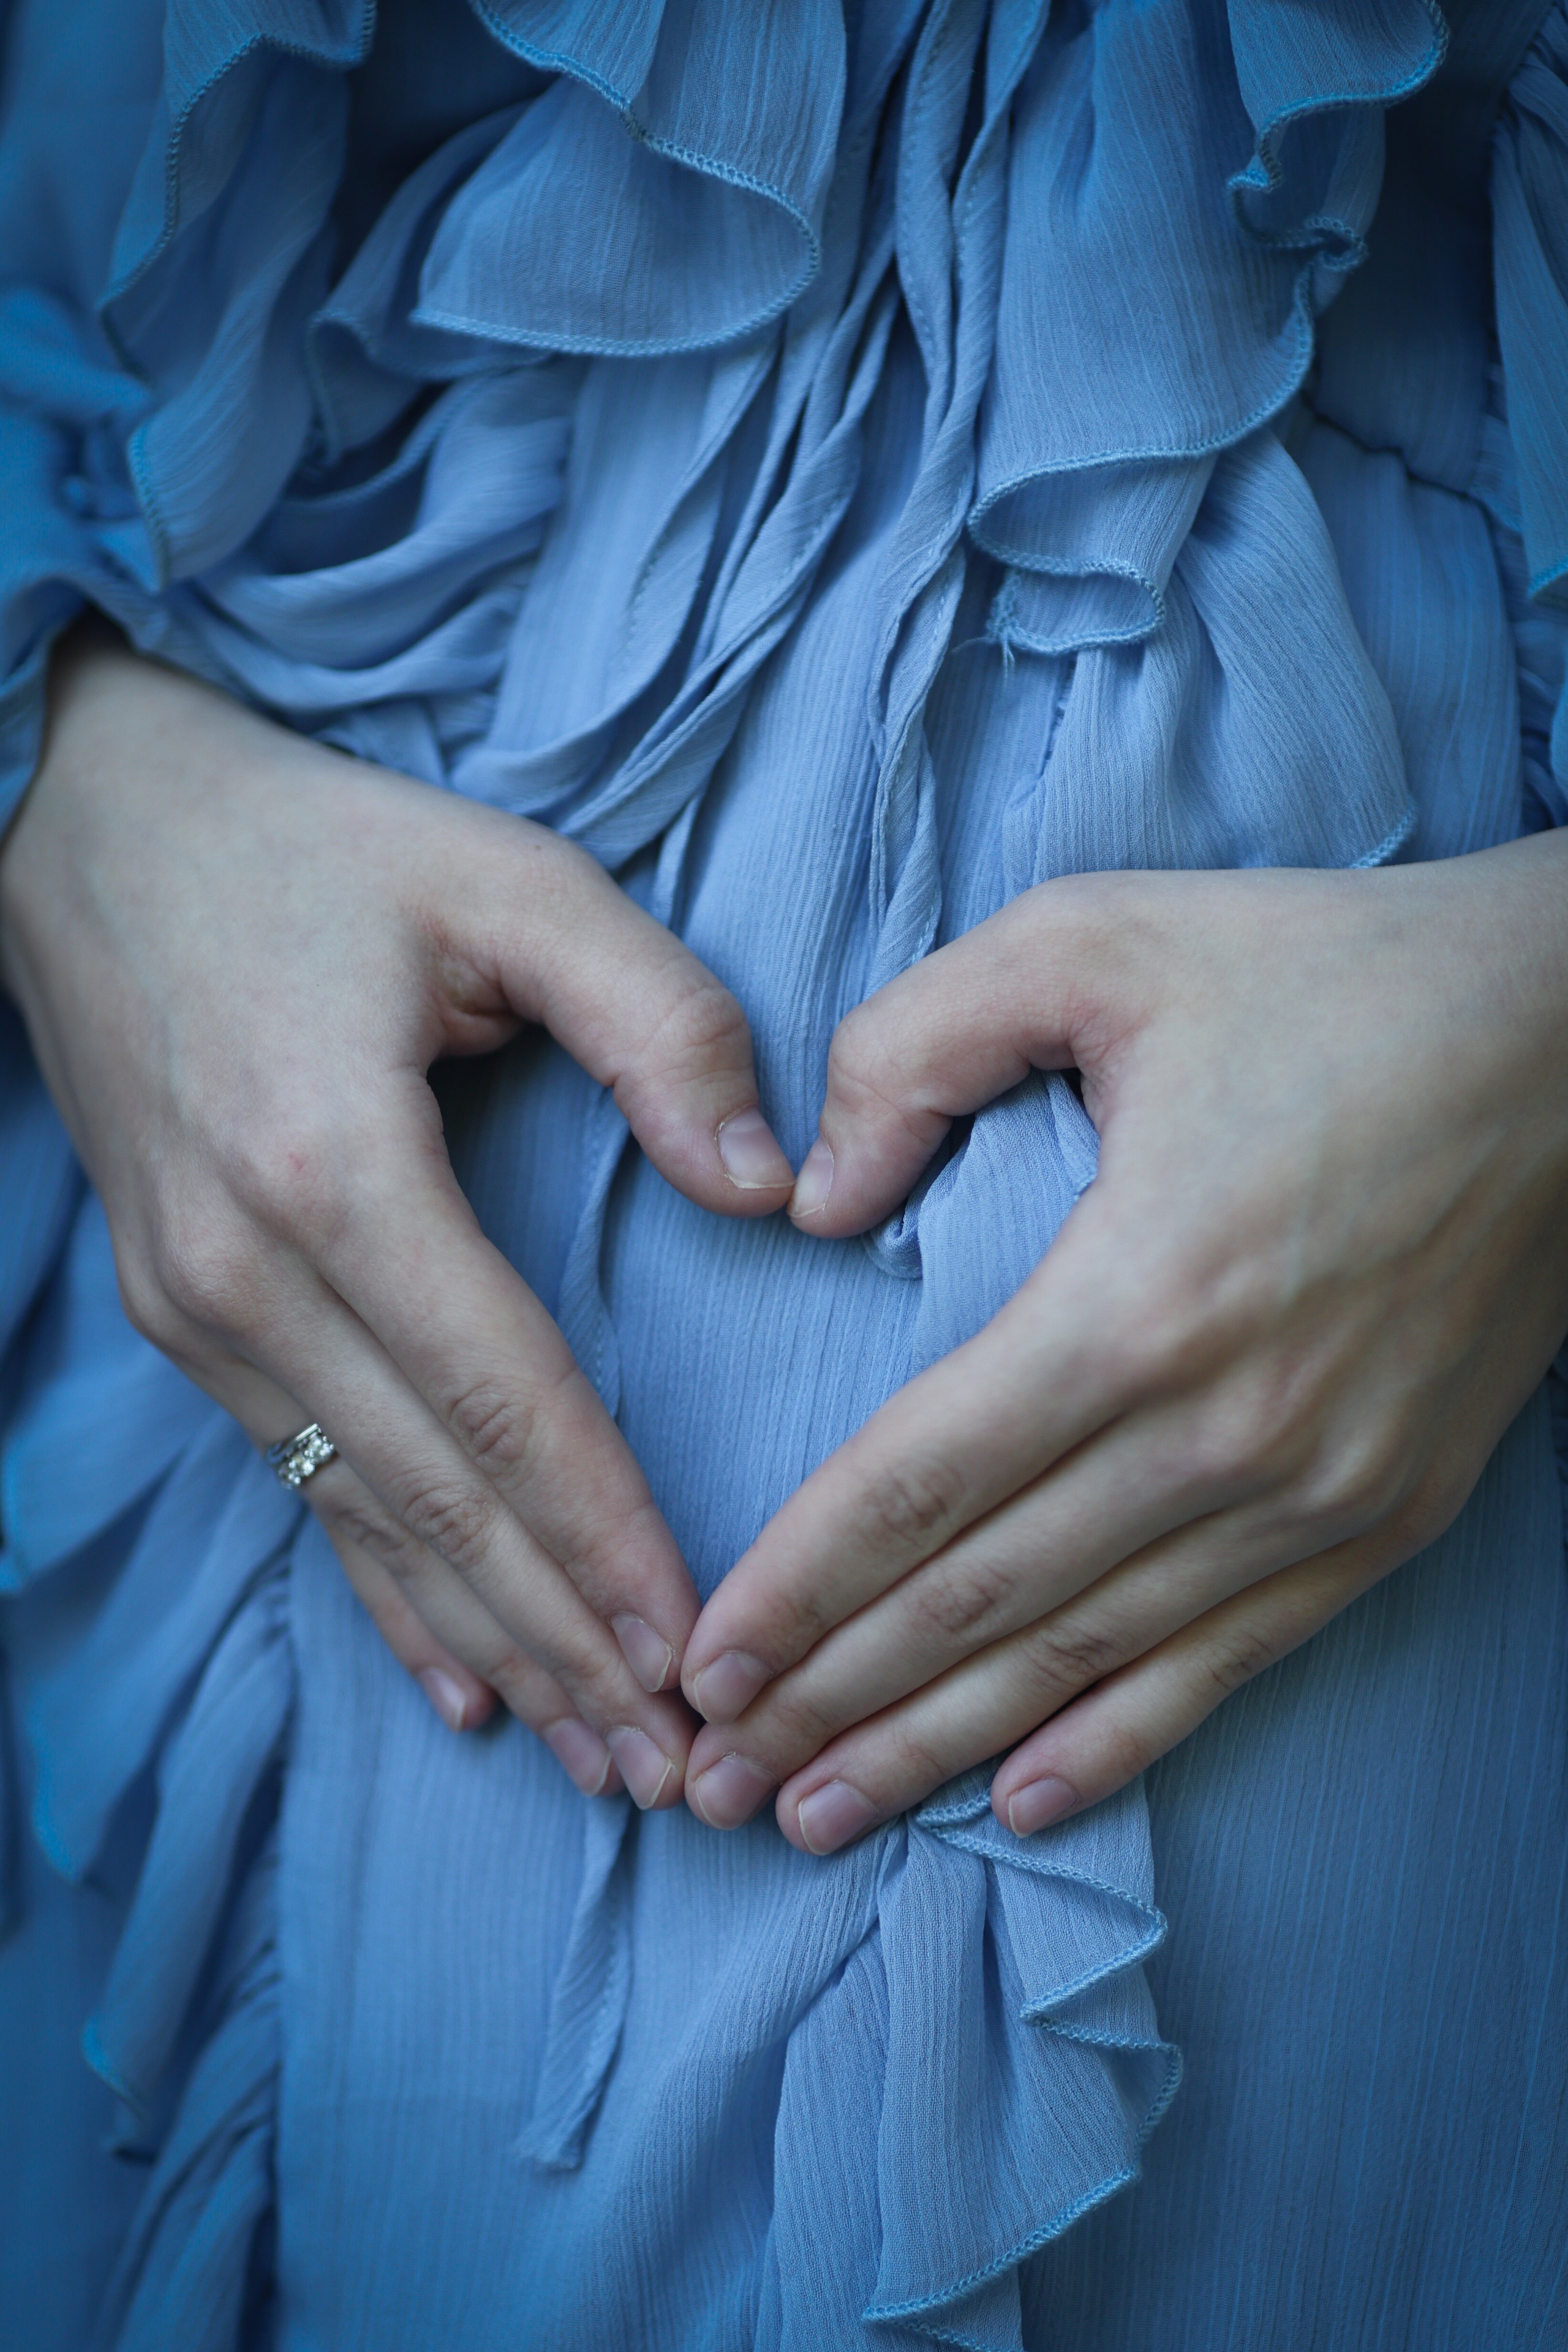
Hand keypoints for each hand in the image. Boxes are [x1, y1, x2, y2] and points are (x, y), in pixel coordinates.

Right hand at [0, 629, 794, 1804]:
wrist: (92, 826)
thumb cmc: (319, 849)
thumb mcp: (510, 880)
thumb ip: (658, 1020)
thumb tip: (767, 1189)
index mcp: (333, 1168)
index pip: (502, 1401)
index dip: (606, 1536)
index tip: (700, 1647)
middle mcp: (245, 1271)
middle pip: (436, 1497)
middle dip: (565, 1640)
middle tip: (678, 1767)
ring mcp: (196, 1307)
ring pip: (369, 1516)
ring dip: (492, 1645)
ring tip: (600, 1756)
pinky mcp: (182, 1311)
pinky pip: (302, 1485)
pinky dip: (387, 1591)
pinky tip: (460, 1687)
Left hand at [679, 842, 1567, 1848]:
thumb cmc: (1327, 975)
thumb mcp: (1093, 939)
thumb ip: (913, 1048)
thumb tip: (810, 1201)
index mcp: (1138, 1294)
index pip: (920, 1482)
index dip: (798, 1586)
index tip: (704, 1666)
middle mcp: (1227, 1428)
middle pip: (983, 1598)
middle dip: (833, 1700)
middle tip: (715, 1784)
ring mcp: (1319, 1492)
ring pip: (1089, 1654)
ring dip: (942, 1745)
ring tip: (820, 1818)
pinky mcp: (1386, 1513)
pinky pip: (1231, 1661)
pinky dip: (1121, 1739)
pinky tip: (1025, 1801)